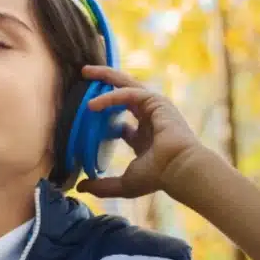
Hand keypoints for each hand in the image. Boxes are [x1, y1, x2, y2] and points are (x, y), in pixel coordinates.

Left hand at [75, 65, 205, 199]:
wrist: (178, 169)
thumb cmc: (157, 177)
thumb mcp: (125, 183)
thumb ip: (102, 186)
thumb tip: (80, 187)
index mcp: (144, 138)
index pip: (122, 123)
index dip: (104, 117)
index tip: (86, 115)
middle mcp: (149, 120)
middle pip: (123, 94)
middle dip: (105, 84)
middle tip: (84, 75)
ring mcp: (154, 108)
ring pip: (126, 84)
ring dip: (106, 76)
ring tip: (86, 72)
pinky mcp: (156, 101)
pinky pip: (128, 93)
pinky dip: (110, 96)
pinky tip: (92, 105)